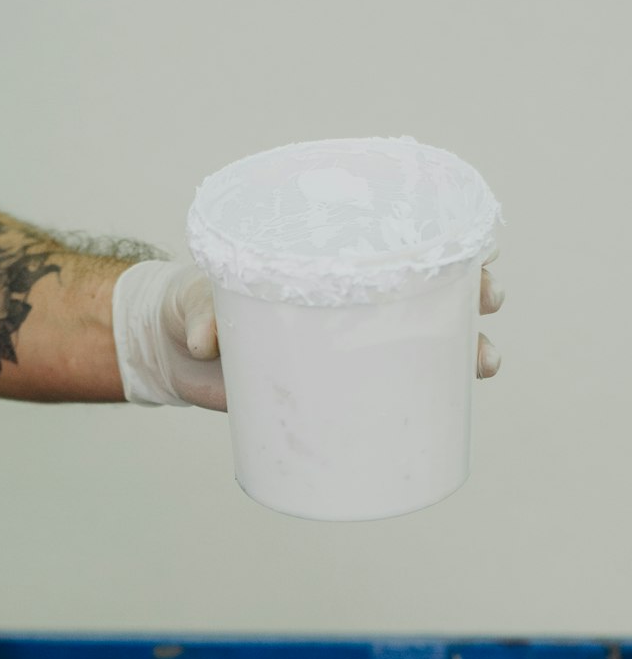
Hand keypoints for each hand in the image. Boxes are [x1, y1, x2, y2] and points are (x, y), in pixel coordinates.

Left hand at [113, 252, 504, 407]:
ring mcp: (345, 348)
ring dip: (463, 352)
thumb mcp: (195, 295)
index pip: (402, 241)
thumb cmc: (191, 303)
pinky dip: (416, 406)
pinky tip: (448, 416)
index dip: (448, 242)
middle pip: (430, 291)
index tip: (476, 249)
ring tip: (484, 361)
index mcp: (326, 260)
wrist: (171, 353)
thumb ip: (205, 308)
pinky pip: (384, 399)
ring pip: (422, 346)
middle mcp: (349, 300)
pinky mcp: (330, 393)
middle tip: (486, 302)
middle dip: (470, 295)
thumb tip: (211, 342)